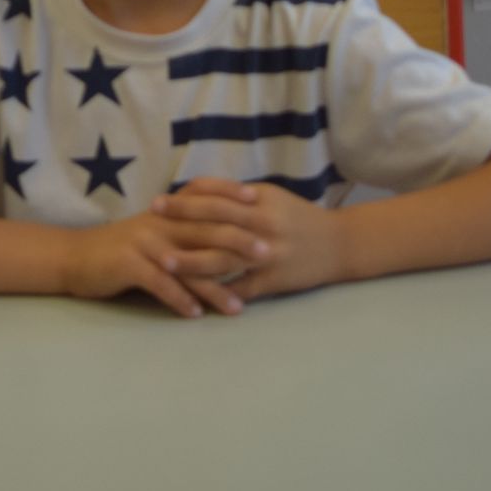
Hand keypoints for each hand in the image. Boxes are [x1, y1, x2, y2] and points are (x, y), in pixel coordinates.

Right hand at [60, 204, 272, 318]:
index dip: (233, 197)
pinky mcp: (129, 263)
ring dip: (215, 286)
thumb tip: (226, 233)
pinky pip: (159, 283)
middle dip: (239, 241)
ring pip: (187, 263)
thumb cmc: (122, 248)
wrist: (77, 256)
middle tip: (267, 254)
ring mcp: (144, 242)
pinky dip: (179, 299)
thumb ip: (185, 229)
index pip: (205, 198)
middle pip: (205, 230)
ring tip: (238, 306)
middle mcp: (160, 222)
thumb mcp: (155, 230)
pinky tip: (195, 315)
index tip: (262, 204)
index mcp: (168, 213)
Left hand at [151, 178, 346, 301]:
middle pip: (215, 223)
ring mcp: (268, 256)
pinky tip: (194, 297)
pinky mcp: (274, 281)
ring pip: (224, 259)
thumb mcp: (271, 197)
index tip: (159, 201)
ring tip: (163, 262)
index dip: (186, 199)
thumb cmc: (298, 217)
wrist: (340, 244)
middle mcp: (263, 226)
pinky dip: (218, 294)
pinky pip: (241, 289)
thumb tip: (200, 193)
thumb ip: (238, 196)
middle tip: (150, 222)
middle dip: (181, 222)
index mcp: (260, 202)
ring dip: (191, 261)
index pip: (216, 197)